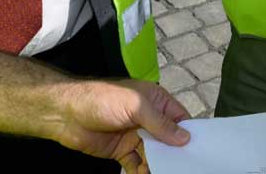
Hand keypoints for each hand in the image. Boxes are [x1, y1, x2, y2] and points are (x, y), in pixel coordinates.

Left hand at [53, 79, 190, 172]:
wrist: (66, 114)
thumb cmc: (101, 99)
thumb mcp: (136, 106)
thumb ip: (160, 123)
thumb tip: (185, 138)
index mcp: (155, 101)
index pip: (179, 118)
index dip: (189, 133)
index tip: (199, 150)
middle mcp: (148, 119)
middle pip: (169, 140)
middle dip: (174, 154)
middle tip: (181, 168)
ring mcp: (135, 136)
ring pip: (154, 155)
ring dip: (157, 165)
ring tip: (157, 172)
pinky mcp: (122, 151)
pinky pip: (137, 164)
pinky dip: (141, 172)